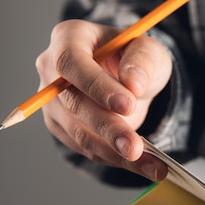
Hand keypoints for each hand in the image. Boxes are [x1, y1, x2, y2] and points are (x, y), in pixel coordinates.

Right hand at [36, 19, 171, 180]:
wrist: (128, 77)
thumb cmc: (134, 57)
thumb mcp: (148, 49)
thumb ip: (142, 60)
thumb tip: (133, 83)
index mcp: (68, 38)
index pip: (72, 63)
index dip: (97, 86)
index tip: (127, 105)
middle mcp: (51, 70)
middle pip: (74, 104)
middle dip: (108, 128)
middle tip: (135, 147)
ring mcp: (53, 103)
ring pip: (81, 134)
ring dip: (116, 154)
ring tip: (153, 165)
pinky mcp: (62, 128)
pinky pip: (89, 149)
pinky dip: (119, 160)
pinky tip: (148, 166)